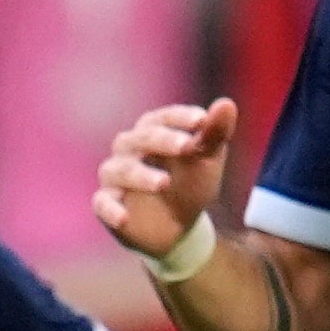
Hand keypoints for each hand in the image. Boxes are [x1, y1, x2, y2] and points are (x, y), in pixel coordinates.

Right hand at [96, 99, 235, 259]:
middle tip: (187, 146)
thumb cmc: (190, 183)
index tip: (201, 120)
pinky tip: (124, 218)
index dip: (180, 117)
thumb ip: (214, 133)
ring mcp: (115, 176)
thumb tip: (226, 104)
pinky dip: (111, 210)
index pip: (162, 118)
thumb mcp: (207, 160)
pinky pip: (102, 203)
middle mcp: (128, 149)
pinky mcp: (106, 204)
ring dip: (142, 175)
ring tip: (164, 183)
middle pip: (140, 139)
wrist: (178, 226)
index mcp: (152, 131)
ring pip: (122, 170)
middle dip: (163, 140)